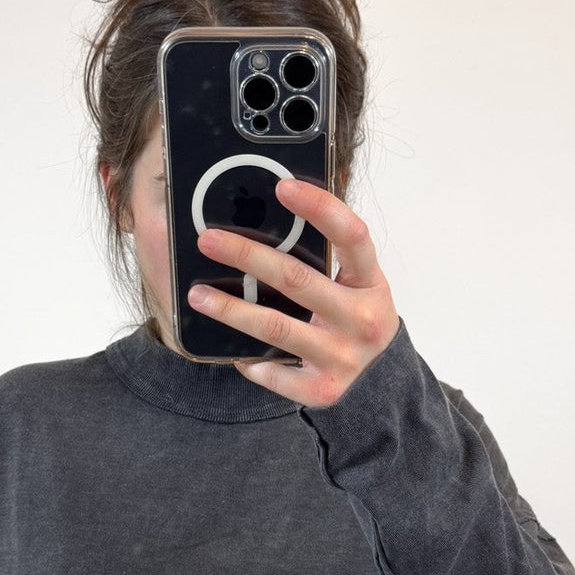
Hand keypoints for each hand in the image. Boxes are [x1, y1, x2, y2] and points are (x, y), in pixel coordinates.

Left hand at [188, 178, 400, 405]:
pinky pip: (276, 373)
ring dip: (230, 309)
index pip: (352, 235)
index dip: (320, 208)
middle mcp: (363, 319)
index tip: (282, 186)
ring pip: (276, 327)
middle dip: (247, 256)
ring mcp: (344, 357)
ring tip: (196, 294)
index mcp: (371, 281)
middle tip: (208, 240)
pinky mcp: (324, 389)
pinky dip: (251, 361)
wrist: (377, 376)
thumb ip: (324, 254)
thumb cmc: (352, 315)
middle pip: (297, 279)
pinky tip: (229, 350)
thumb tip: (265, 211)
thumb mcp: (353, 281)